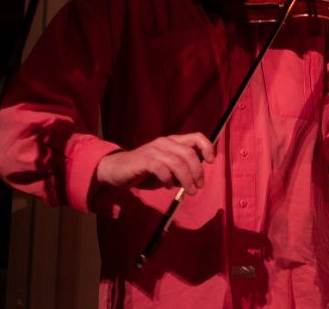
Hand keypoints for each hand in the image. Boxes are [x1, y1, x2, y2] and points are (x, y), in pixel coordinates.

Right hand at [95, 133, 214, 194]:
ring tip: (189, 191)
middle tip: (198, 187)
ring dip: (186, 179)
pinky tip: (169, 186)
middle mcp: (165, 142)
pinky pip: (162, 169)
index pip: (196, 137)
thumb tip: (195, 180)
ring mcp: (154, 150)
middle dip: (197, 172)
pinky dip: (169, 179)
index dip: (207, 147)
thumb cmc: (145, 171)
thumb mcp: (167, 171)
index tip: (211, 161)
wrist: (117, 170)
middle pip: (189, 153)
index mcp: (173, 141)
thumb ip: (181, 172)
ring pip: (178, 162)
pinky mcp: (144, 160)